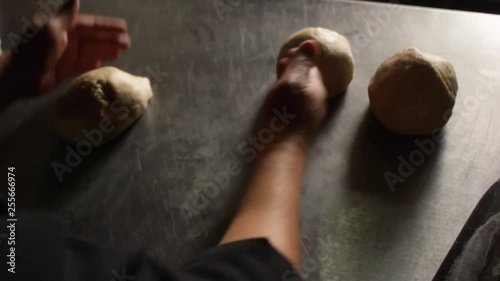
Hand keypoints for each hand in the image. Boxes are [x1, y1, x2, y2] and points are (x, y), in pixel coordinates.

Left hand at [2, 0, 129, 97]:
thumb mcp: (52, 29)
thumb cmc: (36, 50)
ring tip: (123, 51)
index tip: (124, 27)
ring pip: (92, 51)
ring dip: (107, 50)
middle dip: (111, 39)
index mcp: (65, 28)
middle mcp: (68, 40)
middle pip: (94, 38)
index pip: (91, 24)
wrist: (20, 76)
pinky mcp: (66, 70)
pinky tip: (104, 62)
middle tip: (129, 42)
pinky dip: (94, 63)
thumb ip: (67, 15)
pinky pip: (84, 65)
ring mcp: (67, 56)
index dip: (107, 26)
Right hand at [256, 40, 328, 147]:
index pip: (311, 67)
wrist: (279, 153)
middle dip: (295, 69)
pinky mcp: (297, 125)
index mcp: (316, 89)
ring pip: (300, 91)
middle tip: (280, 63)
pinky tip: (277, 97)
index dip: (300, 58)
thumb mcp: (290, 84)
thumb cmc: (283, 117)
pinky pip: (294, 103)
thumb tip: (312, 44)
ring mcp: (307, 114)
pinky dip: (287, 94)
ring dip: (290, 81)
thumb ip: (300, 65)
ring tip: (278, 76)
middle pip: (306, 79)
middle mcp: (315, 101)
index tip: (286, 54)